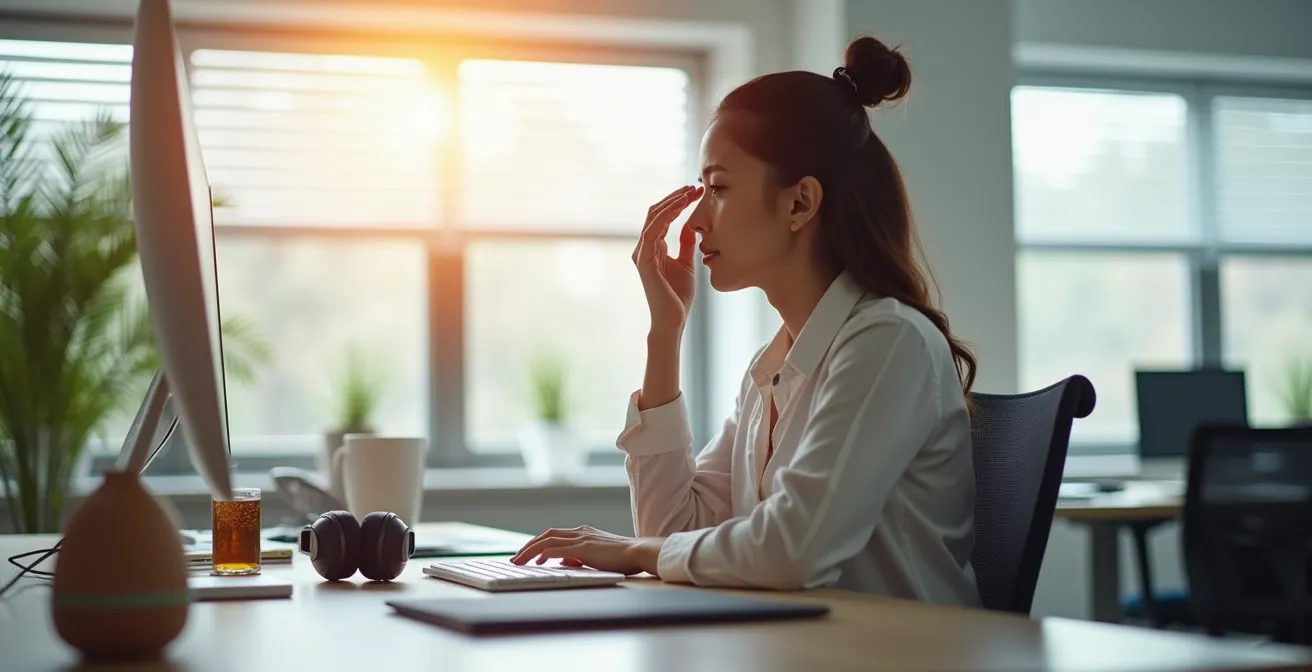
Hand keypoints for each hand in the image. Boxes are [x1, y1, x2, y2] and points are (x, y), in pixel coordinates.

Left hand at [510, 525, 663, 575]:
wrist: (639, 552)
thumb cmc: (624, 558)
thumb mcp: (598, 557)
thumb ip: (580, 558)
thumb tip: (563, 563)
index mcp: (585, 533)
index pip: (555, 535)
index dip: (539, 543)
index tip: (529, 554)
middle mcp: (580, 532)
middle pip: (547, 535)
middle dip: (529, 546)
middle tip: (516, 558)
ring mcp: (581, 538)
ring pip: (547, 540)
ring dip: (529, 550)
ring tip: (518, 561)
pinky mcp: (582, 548)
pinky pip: (555, 549)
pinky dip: (541, 553)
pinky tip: (533, 561)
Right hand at [632, 185, 702, 334]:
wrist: (673, 319)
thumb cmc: (678, 296)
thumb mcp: (686, 263)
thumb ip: (686, 245)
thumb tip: (692, 226)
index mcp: (653, 247)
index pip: (662, 217)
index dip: (678, 202)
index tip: (696, 192)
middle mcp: (644, 248)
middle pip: (656, 212)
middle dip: (676, 197)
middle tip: (695, 187)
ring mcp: (642, 254)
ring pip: (653, 218)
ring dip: (673, 202)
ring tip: (690, 192)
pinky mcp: (645, 261)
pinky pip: (653, 231)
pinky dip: (667, 216)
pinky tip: (681, 207)